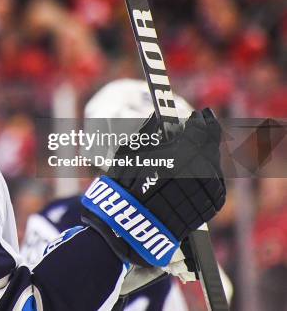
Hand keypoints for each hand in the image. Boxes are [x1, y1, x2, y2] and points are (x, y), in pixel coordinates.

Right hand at [80, 109, 225, 266]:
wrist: (134, 226)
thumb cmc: (126, 187)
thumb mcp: (131, 152)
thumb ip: (150, 132)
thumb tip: (158, 118)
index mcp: (183, 153)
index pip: (201, 128)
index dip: (200, 119)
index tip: (196, 115)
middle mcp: (202, 170)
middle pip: (211, 143)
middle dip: (205, 134)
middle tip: (199, 126)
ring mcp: (210, 189)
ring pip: (214, 162)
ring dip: (206, 153)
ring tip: (193, 150)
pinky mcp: (213, 203)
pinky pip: (215, 180)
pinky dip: (207, 171)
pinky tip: (196, 170)